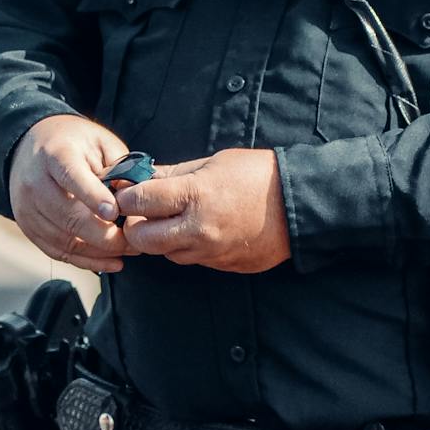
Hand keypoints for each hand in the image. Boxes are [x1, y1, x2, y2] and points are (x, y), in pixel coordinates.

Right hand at [8, 114, 137, 275]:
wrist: (32, 145)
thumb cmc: (75, 144)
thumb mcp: (100, 142)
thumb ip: (118, 167)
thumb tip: (134, 198)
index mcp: (55, 154)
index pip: (71, 177)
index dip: (92, 196)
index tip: (115, 213)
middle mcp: (35, 182)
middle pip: (68, 217)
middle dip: (105, 235)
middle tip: (134, 241)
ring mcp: (27, 207)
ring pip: (64, 240)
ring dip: (99, 252)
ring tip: (127, 251)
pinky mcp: (27, 226)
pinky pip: (57, 252)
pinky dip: (85, 261)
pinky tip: (109, 262)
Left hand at [114, 149, 292, 273]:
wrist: (302, 204)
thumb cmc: (259, 175)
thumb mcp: (213, 163)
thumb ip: (173, 174)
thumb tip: (142, 176)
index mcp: (194, 196)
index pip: (138, 202)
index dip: (127, 197)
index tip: (129, 192)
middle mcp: (198, 229)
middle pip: (142, 239)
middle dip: (135, 225)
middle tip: (145, 212)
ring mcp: (211, 252)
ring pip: (165, 253)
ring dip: (162, 239)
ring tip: (177, 219)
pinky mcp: (224, 266)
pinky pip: (192, 260)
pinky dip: (187, 248)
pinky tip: (201, 230)